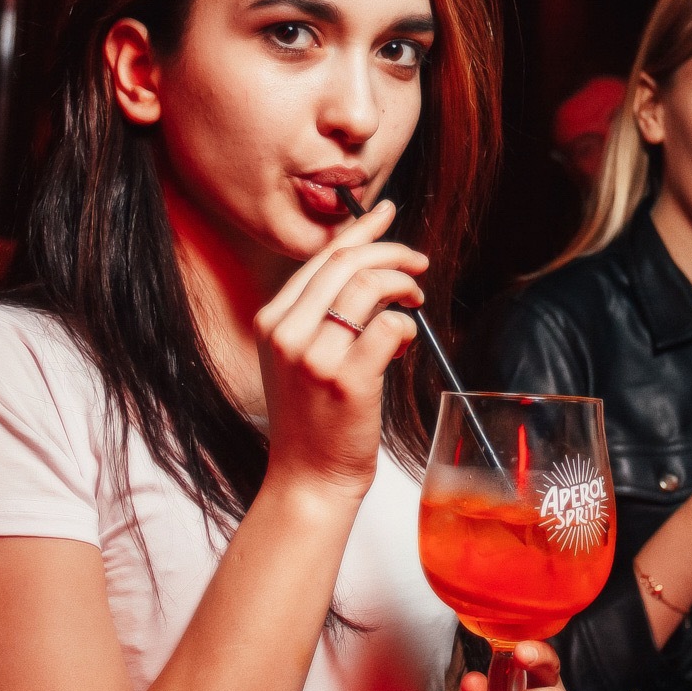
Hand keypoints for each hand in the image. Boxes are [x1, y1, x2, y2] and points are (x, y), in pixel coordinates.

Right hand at [256, 200, 426, 499]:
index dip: (360, 230)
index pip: (320, 257)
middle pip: (346, 263)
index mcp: (272, 321)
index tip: (386, 212)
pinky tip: (405, 344)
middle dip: (392, 253)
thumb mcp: (298, 358)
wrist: (307, 478)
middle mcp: (287, 333)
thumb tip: (367, 270)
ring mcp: (314, 356)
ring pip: (369, 286)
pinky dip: (407, 327)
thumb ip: (319, 315)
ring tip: (415, 303)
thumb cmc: (313, 420)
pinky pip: (389, 326)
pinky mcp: (346, 379)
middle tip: (419, 264)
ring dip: (404, 286)